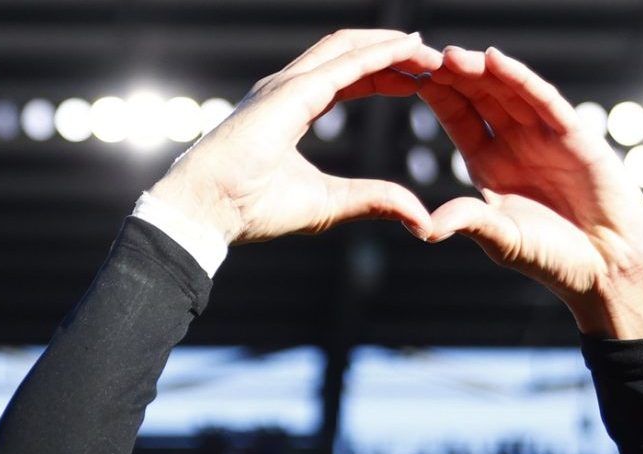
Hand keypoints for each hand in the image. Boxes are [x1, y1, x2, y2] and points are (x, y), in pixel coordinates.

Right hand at [147, 30, 443, 244]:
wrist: (207, 210)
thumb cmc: (250, 208)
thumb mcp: (328, 205)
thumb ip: (372, 201)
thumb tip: (420, 217)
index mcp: (293, 107)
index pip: (349, 77)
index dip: (385, 74)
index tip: (420, 78)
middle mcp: (289, 87)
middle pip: (351, 54)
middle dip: (394, 54)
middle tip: (435, 60)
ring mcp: (287, 84)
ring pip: (349, 47)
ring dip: (392, 46)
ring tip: (428, 51)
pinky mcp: (291, 92)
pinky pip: (346, 64)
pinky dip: (380, 53)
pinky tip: (409, 51)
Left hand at [419, 46, 642, 337]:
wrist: (608, 267)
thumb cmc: (554, 258)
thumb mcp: (503, 239)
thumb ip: (468, 222)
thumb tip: (423, 227)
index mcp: (488, 165)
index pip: (458, 119)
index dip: (438, 96)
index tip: (409, 75)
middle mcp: (514, 144)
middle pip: (479, 96)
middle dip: (454, 76)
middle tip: (424, 56)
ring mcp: (544, 135)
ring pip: (507, 91)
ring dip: (481, 71)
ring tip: (451, 56)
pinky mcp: (574, 133)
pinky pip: (543, 99)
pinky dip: (520, 79)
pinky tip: (496, 62)